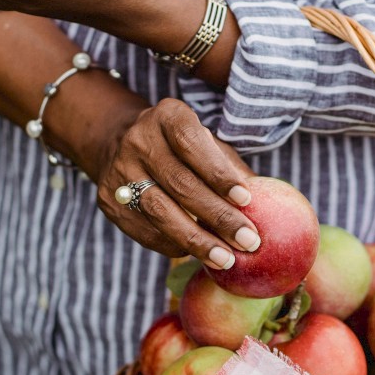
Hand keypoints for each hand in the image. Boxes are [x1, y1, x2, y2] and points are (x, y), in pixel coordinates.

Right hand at [96, 98, 260, 270]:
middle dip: (218, 216)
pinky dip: (175, 246)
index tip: (246, 200)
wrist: (119, 145)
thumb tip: (265, 205)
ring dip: (197, 240)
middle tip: (248, 240)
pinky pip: (146, 230)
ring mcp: (119, 171)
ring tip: (226, 258)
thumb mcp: (207, 143)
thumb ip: (231, 168)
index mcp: (167, 116)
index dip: (219, 173)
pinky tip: (198, 254)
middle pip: (180, 183)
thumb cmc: (181, 148)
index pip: (192, 144)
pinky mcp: (109, 201)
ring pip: (161, 212)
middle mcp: (138, 140)